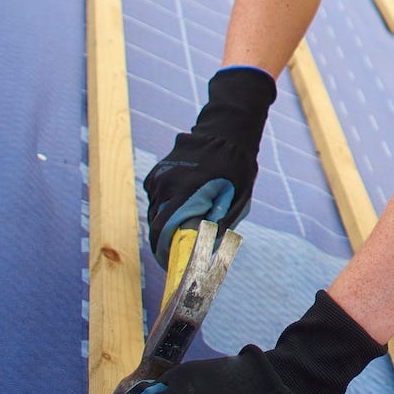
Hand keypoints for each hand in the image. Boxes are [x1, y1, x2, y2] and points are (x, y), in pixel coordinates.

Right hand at [144, 66, 276, 266]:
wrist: (228, 129)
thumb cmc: (237, 166)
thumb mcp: (236, 199)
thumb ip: (220, 225)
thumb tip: (207, 253)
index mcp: (184, 190)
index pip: (162, 231)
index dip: (164, 252)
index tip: (171, 265)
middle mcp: (165, 183)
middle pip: (156, 225)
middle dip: (168, 240)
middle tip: (184, 251)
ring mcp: (158, 177)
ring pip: (156, 213)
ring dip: (169, 222)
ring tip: (192, 221)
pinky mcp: (156, 173)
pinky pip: (157, 200)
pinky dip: (168, 207)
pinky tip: (187, 200)